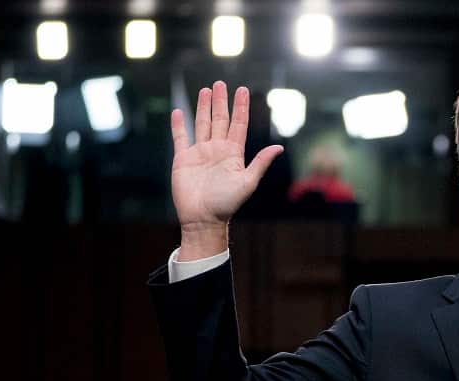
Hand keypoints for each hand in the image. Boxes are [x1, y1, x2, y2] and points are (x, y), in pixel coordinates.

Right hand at [170, 81, 281, 257]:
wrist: (203, 219)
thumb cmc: (226, 204)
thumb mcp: (247, 182)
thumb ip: (260, 163)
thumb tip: (279, 148)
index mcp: (233, 154)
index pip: (238, 125)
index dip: (241, 108)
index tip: (244, 90)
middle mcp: (217, 150)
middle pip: (220, 120)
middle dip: (221, 101)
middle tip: (220, 83)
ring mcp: (200, 153)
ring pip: (202, 124)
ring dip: (204, 107)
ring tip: (205, 90)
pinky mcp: (183, 159)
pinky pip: (180, 138)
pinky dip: (179, 125)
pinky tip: (179, 112)